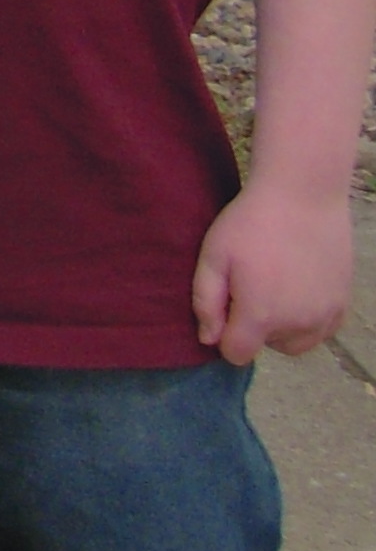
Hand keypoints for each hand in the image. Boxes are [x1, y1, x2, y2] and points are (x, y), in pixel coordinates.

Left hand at [194, 180, 354, 361]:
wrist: (303, 196)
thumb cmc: (250, 223)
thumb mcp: (213, 256)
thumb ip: (206, 303)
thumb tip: (209, 340)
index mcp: (262, 314)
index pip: (237, 354)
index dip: (224, 335)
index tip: (225, 306)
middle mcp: (298, 324)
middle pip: (267, 347)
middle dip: (254, 327)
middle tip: (250, 286)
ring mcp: (326, 316)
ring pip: (297, 343)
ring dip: (282, 327)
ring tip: (274, 287)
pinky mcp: (343, 304)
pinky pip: (321, 331)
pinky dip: (308, 321)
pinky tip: (297, 289)